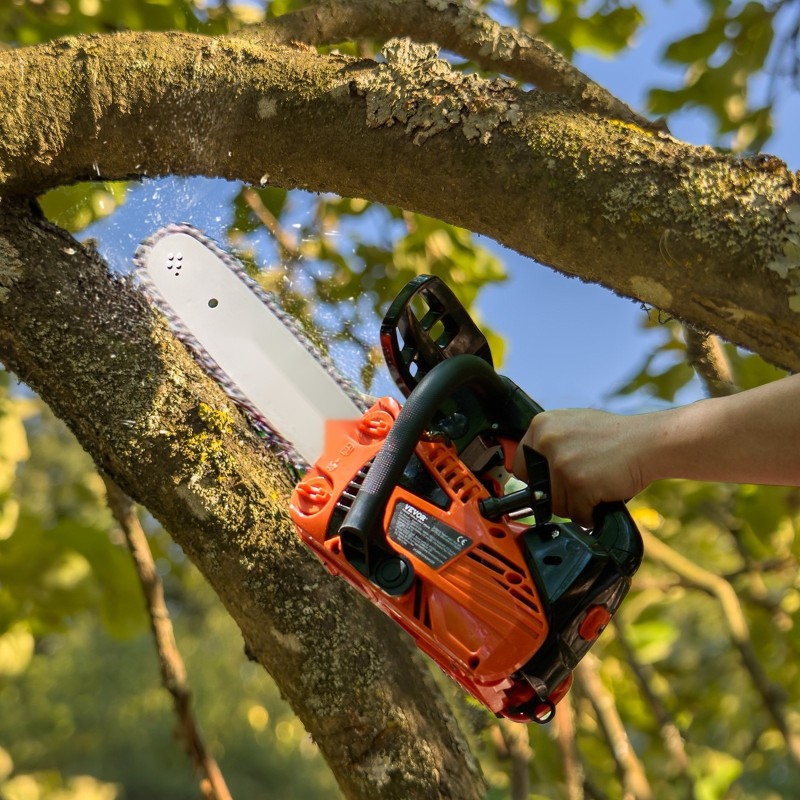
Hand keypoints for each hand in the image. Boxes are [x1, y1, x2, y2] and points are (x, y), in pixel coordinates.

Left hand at [512, 409, 649, 526]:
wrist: (648, 442)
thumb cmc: (615, 437)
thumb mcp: (572, 426)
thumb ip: (549, 443)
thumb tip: (532, 469)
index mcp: (541, 425)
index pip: (520, 465)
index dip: (538, 478)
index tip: (551, 482)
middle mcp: (546, 441)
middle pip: (537, 490)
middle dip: (557, 495)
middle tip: (580, 485)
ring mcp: (561, 463)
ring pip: (556, 505)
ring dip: (576, 505)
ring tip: (595, 488)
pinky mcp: (578, 483)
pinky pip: (576, 514)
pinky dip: (590, 513)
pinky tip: (602, 496)